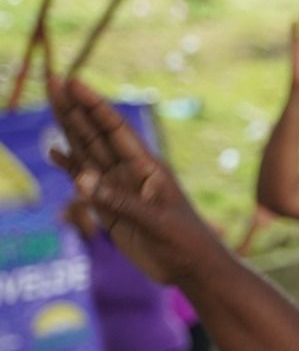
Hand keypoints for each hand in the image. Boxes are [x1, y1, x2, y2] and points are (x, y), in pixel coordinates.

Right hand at [47, 75, 223, 284]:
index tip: (73, 83)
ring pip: (88, 154)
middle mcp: (130, 173)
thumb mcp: (156, 222)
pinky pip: (85, 184)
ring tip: (51, 103)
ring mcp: (119, 190)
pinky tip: (55, 152)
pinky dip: (70, 168)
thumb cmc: (186, 242)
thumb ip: (119, 201)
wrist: (193, 269)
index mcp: (147, 168)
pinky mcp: (111, 210)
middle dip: (75, 109)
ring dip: (69, 131)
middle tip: (52, 81)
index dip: (95, 106)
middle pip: (96, 135)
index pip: (115, 130)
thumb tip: (81, 179)